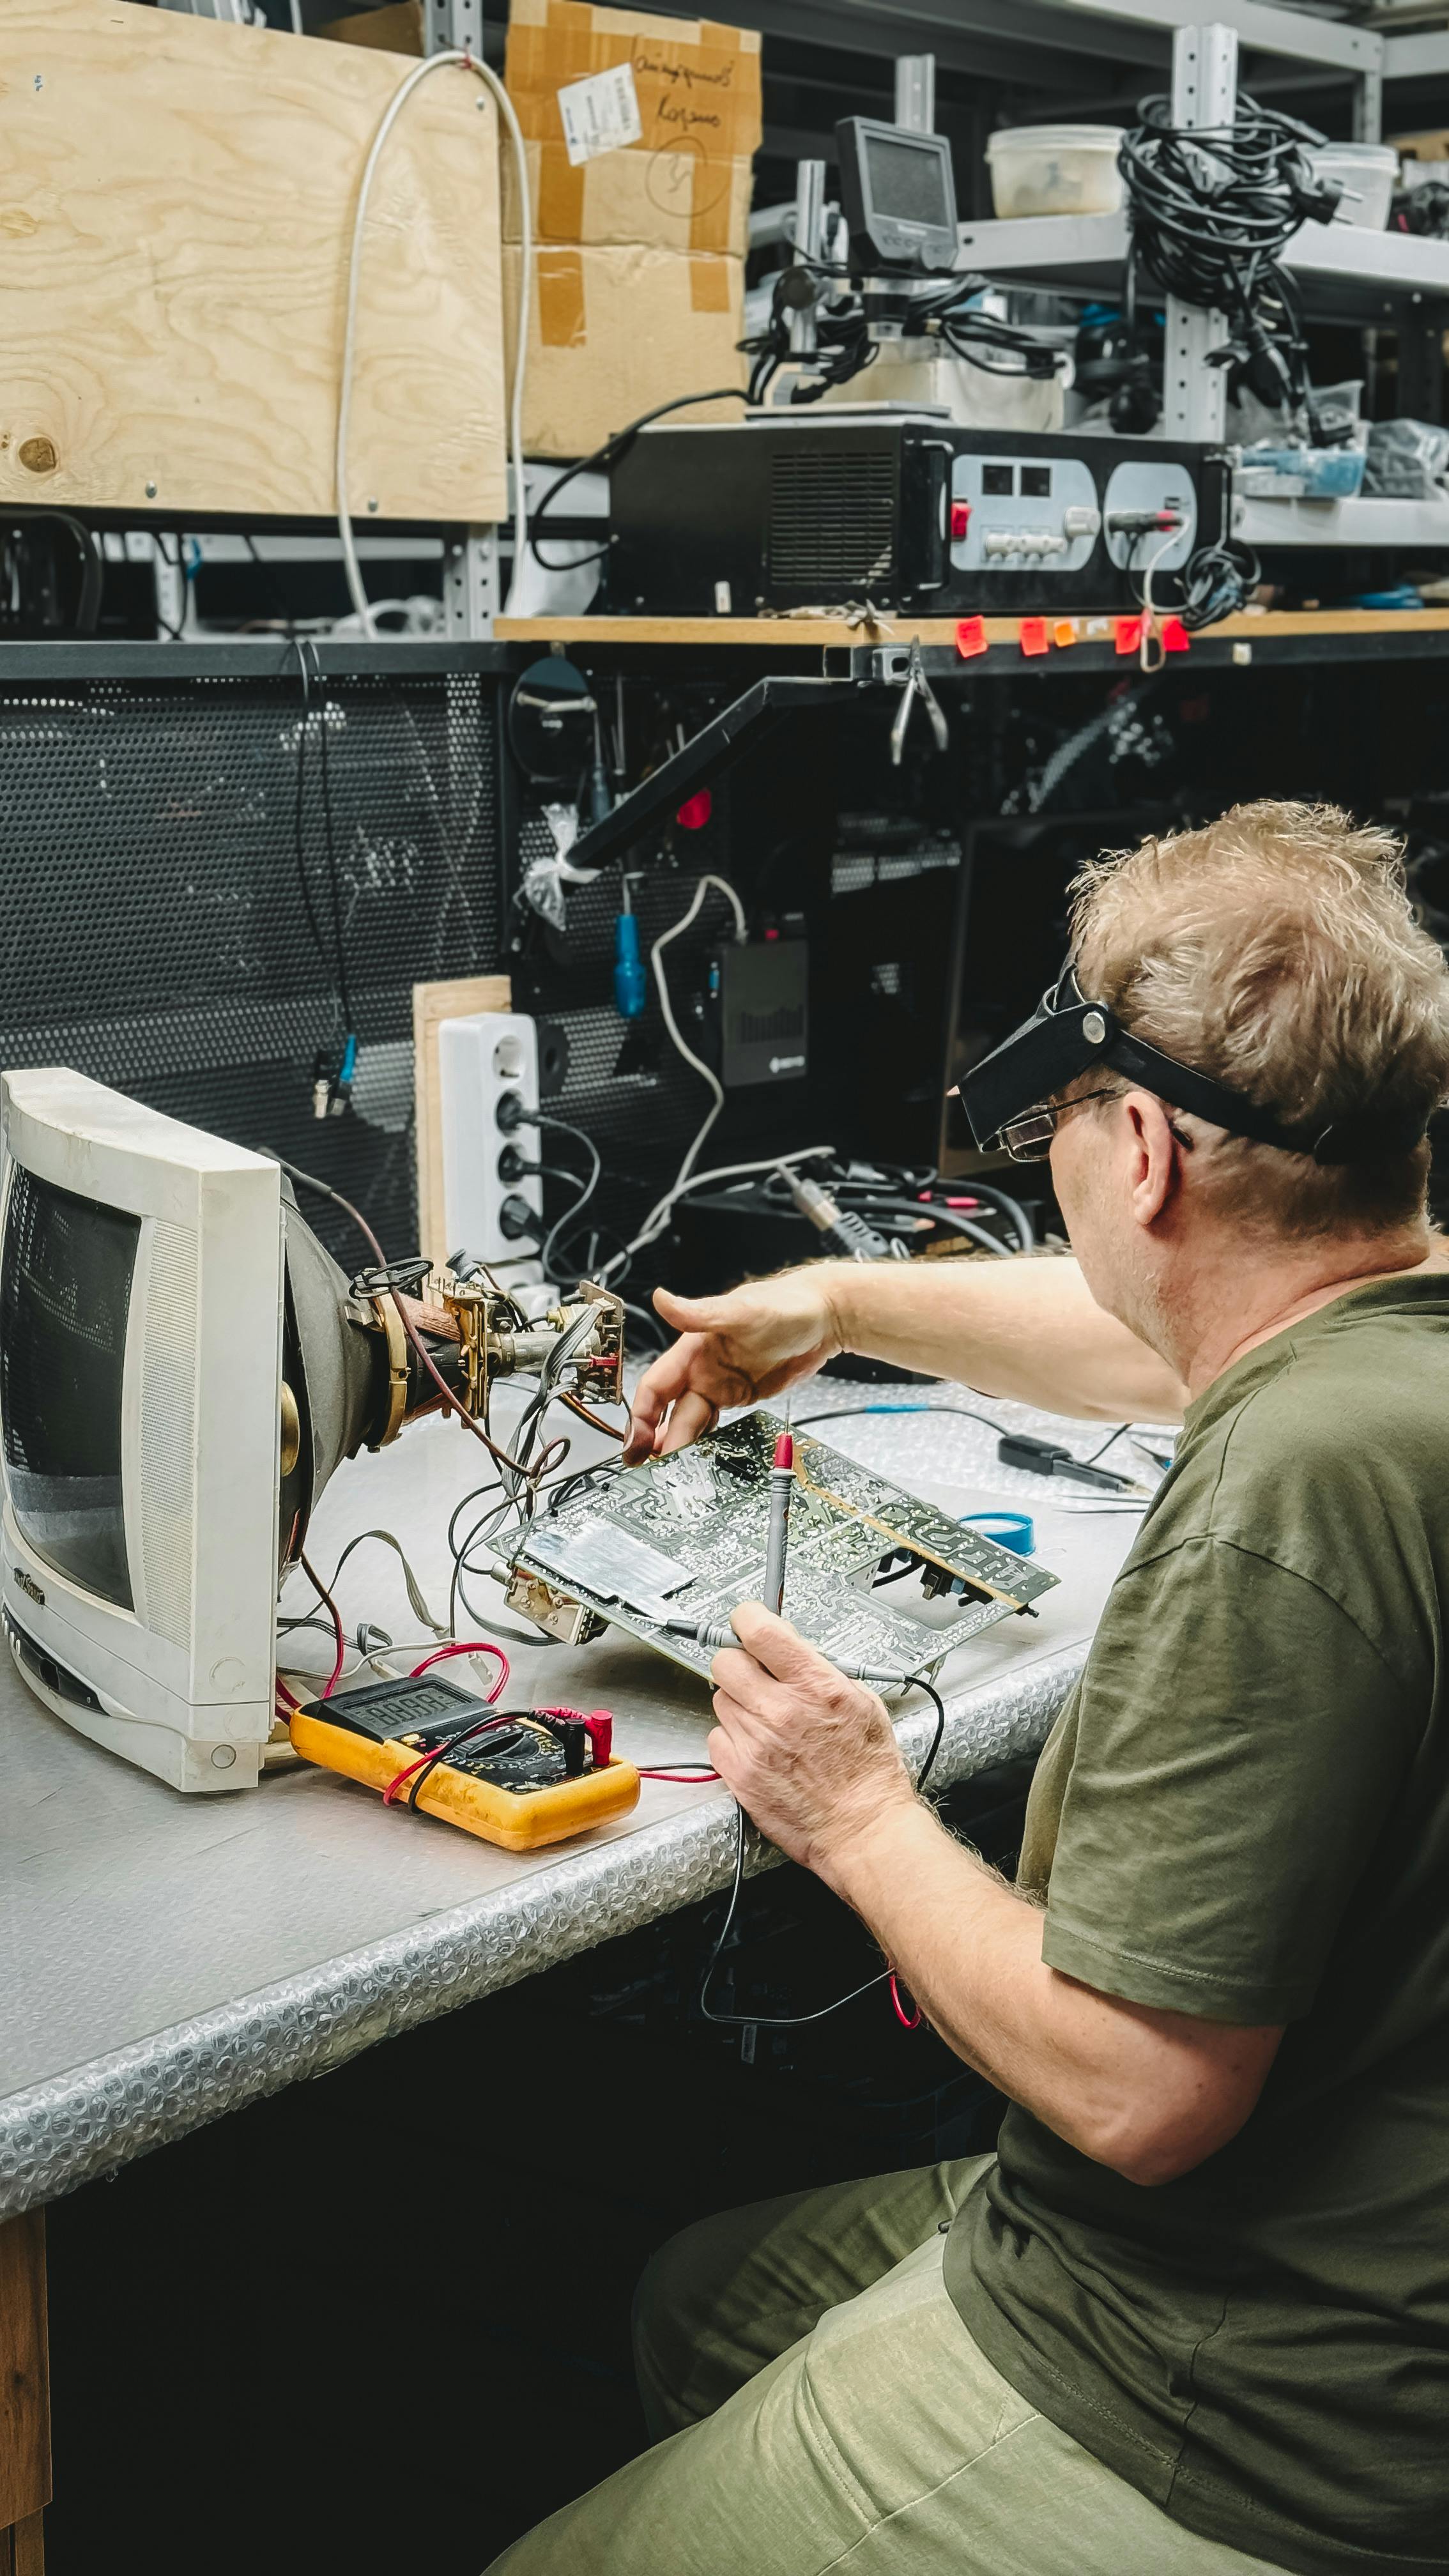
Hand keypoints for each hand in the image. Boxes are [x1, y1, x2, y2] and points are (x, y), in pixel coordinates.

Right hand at [622, 1271, 844, 1462]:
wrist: (826, 1317)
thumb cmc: (786, 1304)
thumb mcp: (742, 1311)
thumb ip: (701, 1313)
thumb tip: (662, 1300)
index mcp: (693, 1350)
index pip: (655, 1386)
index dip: (641, 1415)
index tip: (635, 1441)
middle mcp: (702, 1369)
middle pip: (670, 1412)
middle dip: (657, 1440)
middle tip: (650, 1468)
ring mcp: (721, 1384)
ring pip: (690, 1422)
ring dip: (679, 1446)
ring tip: (671, 1472)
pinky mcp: (741, 1395)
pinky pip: (715, 1424)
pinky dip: (704, 1442)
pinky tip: (698, 1457)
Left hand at [707, 1602, 916, 1883]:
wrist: (863, 1829)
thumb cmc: (870, 1773)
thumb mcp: (864, 1703)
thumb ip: (822, 1672)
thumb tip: (791, 1650)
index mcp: (814, 1686)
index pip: (759, 1630)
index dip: (748, 1619)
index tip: (748, 1622)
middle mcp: (780, 1711)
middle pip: (726, 1661)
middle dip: (740, 1662)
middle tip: (756, 1675)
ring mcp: (755, 1743)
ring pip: (719, 1699)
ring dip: (738, 1703)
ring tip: (766, 1720)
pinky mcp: (740, 1774)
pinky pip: (716, 1737)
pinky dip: (732, 1738)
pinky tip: (758, 1747)